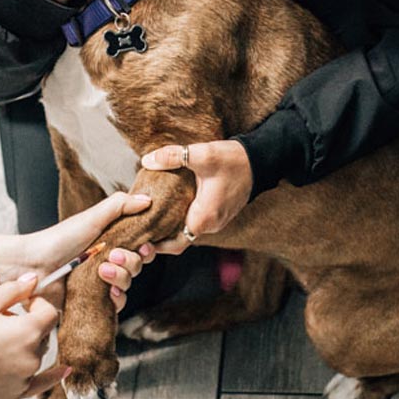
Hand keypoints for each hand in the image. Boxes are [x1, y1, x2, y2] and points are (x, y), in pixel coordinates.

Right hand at [0, 275, 66, 398]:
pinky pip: (39, 383)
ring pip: (36, 354)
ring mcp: (23, 379)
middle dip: (29, 322)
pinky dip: (52, 376)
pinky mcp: (13, 394)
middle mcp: (31, 359)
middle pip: (43, 333)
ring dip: (26, 343)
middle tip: (0, 319)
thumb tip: (34, 279)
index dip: (36, 302)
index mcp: (27, 333)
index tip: (20, 301)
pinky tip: (64, 370)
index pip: (49, 311)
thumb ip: (13, 290)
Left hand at [15, 190, 154, 313]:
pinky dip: (116, 298)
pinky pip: (117, 305)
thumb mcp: (90, 218)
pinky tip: (108, 292)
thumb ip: (119, 205)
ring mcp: (101, 283)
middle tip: (113, 255)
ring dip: (121, 277)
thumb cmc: (58, 240)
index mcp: (109, 241)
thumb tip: (148, 200)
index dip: (146, 247)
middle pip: (136, 265)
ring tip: (102, 270)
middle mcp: (107, 262)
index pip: (139, 246)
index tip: (144, 245)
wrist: (33, 267)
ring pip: (128, 284)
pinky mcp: (94, 302)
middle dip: (131, 261)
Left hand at [139, 140, 253, 253]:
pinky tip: (167, 206)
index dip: (156, 244)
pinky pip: (195, 222)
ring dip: (169, 226)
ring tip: (147, 215)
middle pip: (178, 239)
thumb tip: (147, 161)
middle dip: (158, 235)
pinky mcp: (218, 213)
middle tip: (137, 226)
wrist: (261, 161)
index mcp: (205, 217)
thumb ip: (173, 157)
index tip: (138, 238)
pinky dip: (180, 218)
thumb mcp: (202, 154)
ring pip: (187, 230)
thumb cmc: (234, 160)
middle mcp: (211, 224)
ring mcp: (216, 220)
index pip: (175, 243)